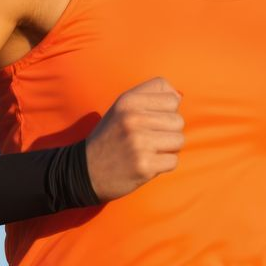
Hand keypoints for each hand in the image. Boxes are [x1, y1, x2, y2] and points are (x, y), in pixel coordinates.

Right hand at [83, 77, 184, 201]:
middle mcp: (133, 118)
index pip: (172, 98)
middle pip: (178, 121)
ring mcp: (139, 142)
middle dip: (169, 132)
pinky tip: (146, 164)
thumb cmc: (111, 137)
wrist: (86, 171)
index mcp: (128, 101)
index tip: (150, 122)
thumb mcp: (123, 108)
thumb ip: (150, 95)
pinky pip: (173, 161)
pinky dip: (163, 165)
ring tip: (148, 151)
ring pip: (179, 140)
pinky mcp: (144, 165)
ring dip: (168, 149)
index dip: (166, 112)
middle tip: (149, 140)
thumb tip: (179, 96)